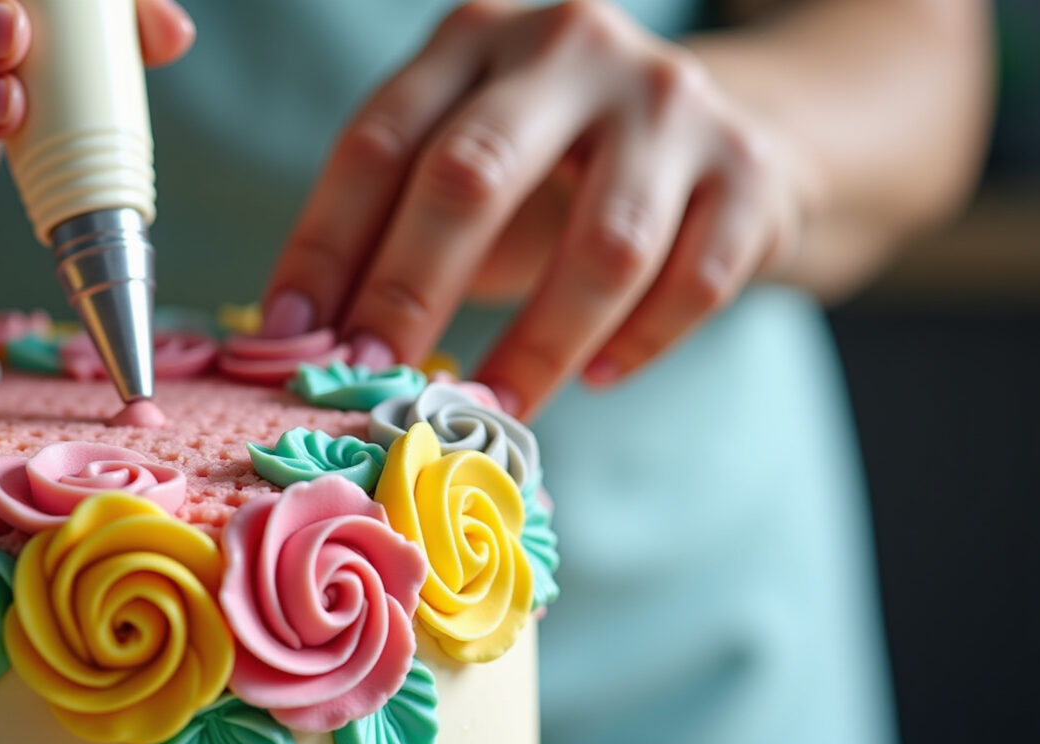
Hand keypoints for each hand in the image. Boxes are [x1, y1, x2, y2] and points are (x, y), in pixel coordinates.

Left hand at [261, 0, 809, 418]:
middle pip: (472, 175)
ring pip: (601, 247)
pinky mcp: (750, 168)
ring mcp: (670, 102)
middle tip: (373, 381)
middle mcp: (570, 48)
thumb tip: (295, 337)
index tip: (289, 339)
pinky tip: (601, 378)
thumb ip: (391, 232)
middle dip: (411, 291)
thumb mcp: (468, 169)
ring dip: (538, 347)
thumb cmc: (558, 171)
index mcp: (475, 39)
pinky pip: (692, 282)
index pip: (378, 142)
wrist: (731, 131)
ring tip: (492, 409)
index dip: (326, 246)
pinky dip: (641, 343)